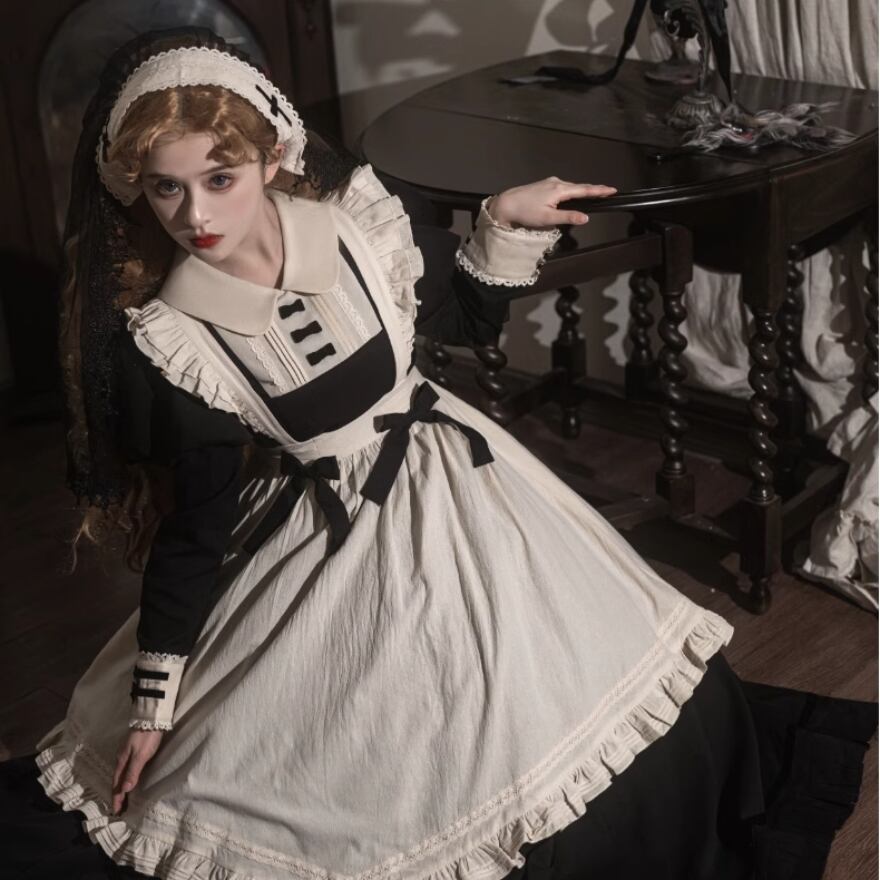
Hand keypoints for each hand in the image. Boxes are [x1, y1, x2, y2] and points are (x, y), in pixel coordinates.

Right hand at [112, 728, 163, 814]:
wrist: (152, 718)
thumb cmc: (147, 737)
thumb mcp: (141, 755)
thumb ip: (133, 771)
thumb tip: (125, 790)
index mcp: (122, 762)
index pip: (117, 784)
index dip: (117, 798)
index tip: (117, 812)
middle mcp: (122, 759)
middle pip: (118, 781)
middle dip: (118, 796)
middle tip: (119, 810)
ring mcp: (128, 755)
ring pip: (122, 776)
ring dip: (122, 788)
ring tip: (124, 800)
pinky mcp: (135, 751)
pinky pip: (127, 770)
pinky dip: (127, 779)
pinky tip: (131, 781)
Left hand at [488, 177, 616, 229]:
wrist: (507, 204)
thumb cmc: (526, 212)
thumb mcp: (548, 218)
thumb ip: (568, 217)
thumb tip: (586, 217)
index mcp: (559, 189)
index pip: (584, 190)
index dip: (599, 191)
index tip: (612, 190)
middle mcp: (556, 182)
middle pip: (579, 187)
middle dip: (593, 190)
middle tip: (608, 192)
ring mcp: (549, 182)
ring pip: (570, 187)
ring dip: (581, 191)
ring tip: (594, 194)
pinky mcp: (544, 185)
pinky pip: (562, 188)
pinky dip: (571, 191)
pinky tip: (572, 196)